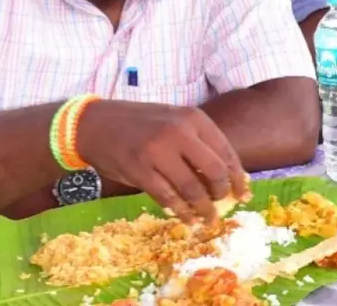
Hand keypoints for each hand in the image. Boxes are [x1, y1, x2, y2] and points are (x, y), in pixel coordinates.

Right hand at [77, 100, 248, 223]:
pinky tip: (186, 218)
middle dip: (221, 194)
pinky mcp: (140, 170)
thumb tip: (225, 177)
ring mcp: (158, 151)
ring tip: (206, 219)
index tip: (241, 194)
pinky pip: (168, 198)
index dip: (237, 178)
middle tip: (219, 204)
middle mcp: (178, 131)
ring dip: (203, 210)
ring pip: (192, 189)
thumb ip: (196, 142)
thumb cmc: (138, 123)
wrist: (95, 123)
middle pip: (214, 172)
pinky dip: (181, 212)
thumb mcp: (171, 120)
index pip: (226, 152)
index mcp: (191, 117)